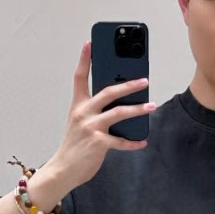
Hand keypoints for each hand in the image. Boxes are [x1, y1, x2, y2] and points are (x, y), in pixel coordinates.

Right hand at [45, 42, 154, 191]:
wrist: (63, 170)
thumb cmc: (74, 147)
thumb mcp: (80, 124)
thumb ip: (95, 112)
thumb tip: (119, 106)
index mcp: (78, 105)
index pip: (79, 77)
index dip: (84, 59)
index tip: (89, 43)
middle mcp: (83, 113)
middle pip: (108, 91)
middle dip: (128, 84)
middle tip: (144, 80)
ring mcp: (91, 128)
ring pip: (119, 113)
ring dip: (138, 109)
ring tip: (152, 106)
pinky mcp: (98, 143)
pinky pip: (121, 141)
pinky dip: (133, 142)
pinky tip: (142, 141)